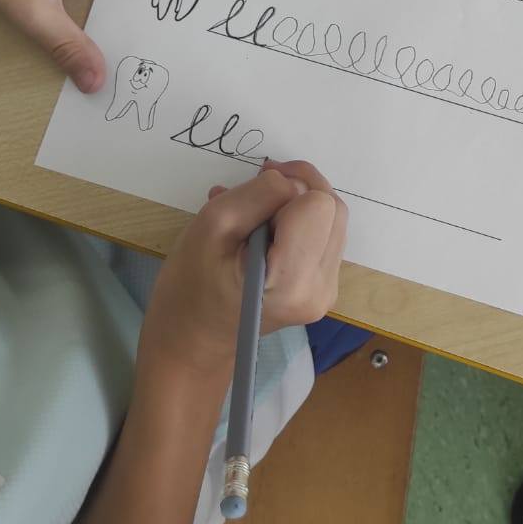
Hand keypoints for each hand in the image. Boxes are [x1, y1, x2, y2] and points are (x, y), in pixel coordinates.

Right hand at [139, 162, 347, 385]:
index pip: (319, 205)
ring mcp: (325, 293)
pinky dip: (296, 223)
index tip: (254, 192)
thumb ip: (258, 196)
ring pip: (331, 220)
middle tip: (254, 192)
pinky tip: (262, 229)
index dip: (288, 188)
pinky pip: (323, 237)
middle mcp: (320, 289)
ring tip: (251, 213)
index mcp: (292, 280)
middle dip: (297, 190)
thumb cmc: (190, 288)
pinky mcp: (322, 290)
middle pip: (332, 209)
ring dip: (295, 205)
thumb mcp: (212, 226)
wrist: (192, 343)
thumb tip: (291, 181)